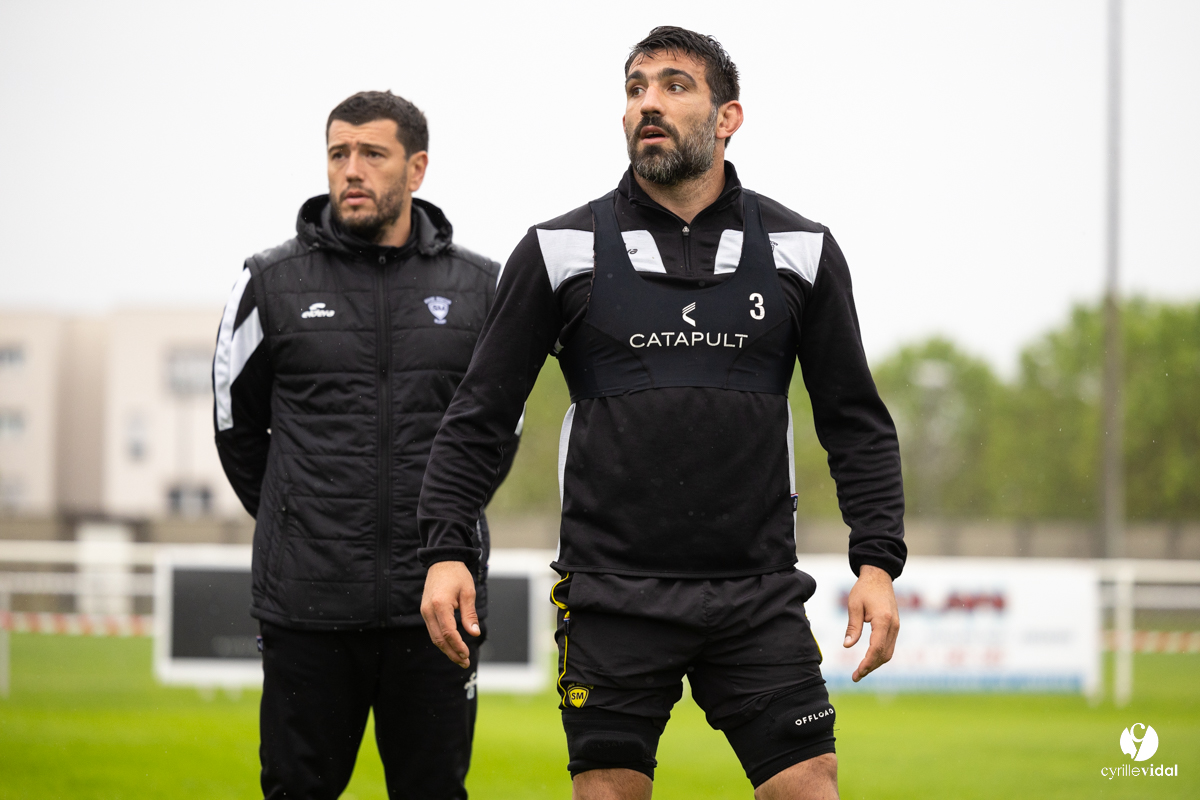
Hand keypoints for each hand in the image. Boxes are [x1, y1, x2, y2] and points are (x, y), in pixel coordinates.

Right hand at [420, 561, 479, 667]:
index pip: (448, 632)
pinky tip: (452, 646)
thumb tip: (474, 633)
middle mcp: (429, 610)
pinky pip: (433, 630)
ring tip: (460, 658)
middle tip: (465, 662)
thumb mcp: (468, 593)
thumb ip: (469, 615)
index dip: (458, 646)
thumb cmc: (457, 575)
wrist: (442, 561)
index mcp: (440, 604)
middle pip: (439, 639)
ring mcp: (424, 611)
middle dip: (452, 653)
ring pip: (434, 637)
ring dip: (446, 649)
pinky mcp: (425, 611)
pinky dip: (442, 640)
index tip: (467, 655)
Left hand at [843, 564, 898, 681]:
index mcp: (883, 621)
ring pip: (888, 653)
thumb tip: (847, 646)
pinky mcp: (895, 626)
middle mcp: (893, 626)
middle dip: (870, 667)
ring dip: (875, 663)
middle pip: (884, 655)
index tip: (857, 673)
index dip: (867, 663)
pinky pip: (889, 646)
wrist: (879, 576)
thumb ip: (852, 627)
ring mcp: (896, 627)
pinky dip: (880, 656)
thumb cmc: (864, 589)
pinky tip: (869, 660)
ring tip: (861, 671)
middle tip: (856, 676)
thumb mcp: (854, 605)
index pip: (876, 649)